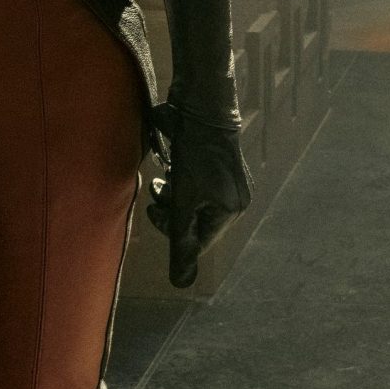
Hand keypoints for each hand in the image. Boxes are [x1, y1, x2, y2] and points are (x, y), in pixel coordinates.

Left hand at [147, 101, 250, 287]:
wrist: (203, 103)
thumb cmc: (195, 151)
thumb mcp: (182, 199)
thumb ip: (180, 242)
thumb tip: (181, 285)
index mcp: (232, 209)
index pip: (197, 241)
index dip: (171, 231)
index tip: (155, 210)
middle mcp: (234, 197)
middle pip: (193, 222)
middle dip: (170, 212)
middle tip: (158, 191)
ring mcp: (226, 181)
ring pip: (191, 203)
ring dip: (172, 197)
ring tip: (161, 180)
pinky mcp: (216, 166)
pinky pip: (194, 186)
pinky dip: (180, 182)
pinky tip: (171, 166)